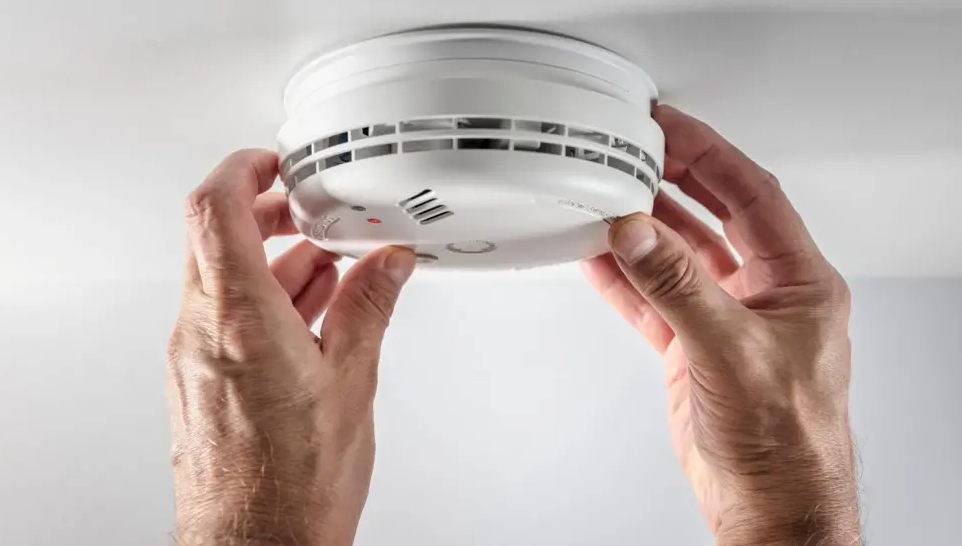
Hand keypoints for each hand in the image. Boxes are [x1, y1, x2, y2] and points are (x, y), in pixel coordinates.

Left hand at [166, 150, 415, 545]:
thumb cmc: (295, 484)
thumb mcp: (351, 381)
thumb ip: (368, 308)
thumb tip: (387, 265)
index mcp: (240, 318)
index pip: (217, 209)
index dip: (243, 169)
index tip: (274, 161)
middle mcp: (202, 331)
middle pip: (217, 238)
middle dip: (268, 215)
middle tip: (310, 212)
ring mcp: (194, 357)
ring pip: (223, 278)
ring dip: (273, 261)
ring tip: (329, 269)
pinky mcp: (199, 381)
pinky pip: (223, 316)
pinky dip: (264, 299)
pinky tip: (309, 314)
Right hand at [583, 106, 859, 544]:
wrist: (766, 502)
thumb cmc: (786, 439)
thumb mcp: (732, 350)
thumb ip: (679, 287)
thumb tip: (639, 234)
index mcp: (797, 281)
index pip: (752, 194)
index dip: (709, 153)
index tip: (671, 127)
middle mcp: (763, 293)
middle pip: (713, 215)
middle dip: (673, 180)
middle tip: (634, 150)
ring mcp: (724, 319)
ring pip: (677, 256)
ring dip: (642, 229)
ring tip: (606, 197)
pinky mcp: (692, 347)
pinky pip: (653, 298)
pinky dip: (624, 277)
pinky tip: (598, 257)